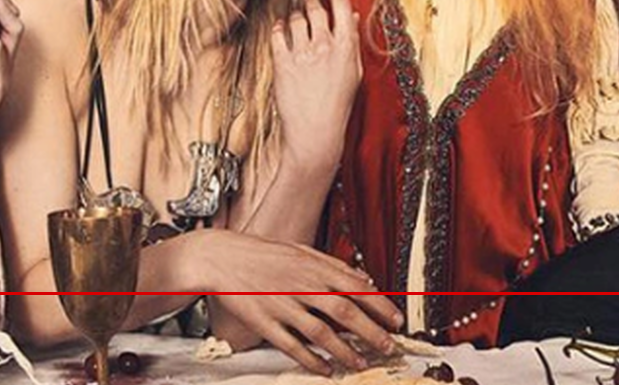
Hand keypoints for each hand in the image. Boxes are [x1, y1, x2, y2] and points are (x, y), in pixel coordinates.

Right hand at [201, 232, 403, 374]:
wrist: (222, 258)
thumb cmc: (264, 254)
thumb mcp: (303, 251)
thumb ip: (334, 265)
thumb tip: (363, 278)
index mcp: (315, 267)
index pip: (357, 288)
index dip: (380, 306)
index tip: (396, 320)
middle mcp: (302, 287)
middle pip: (345, 314)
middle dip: (372, 333)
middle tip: (389, 346)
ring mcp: (284, 307)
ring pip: (322, 335)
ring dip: (345, 352)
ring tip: (361, 363)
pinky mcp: (265, 324)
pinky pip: (292, 347)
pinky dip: (311, 361)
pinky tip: (325, 369)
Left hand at [271, 0, 361, 174]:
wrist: (315, 131)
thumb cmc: (338, 106)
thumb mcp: (354, 73)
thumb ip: (351, 43)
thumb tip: (352, 18)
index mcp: (345, 48)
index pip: (342, 8)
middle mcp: (323, 46)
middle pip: (316, 10)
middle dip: (313, 3)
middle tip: (311, 3)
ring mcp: (301, 54)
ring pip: (295, 20)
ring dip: (296, 16)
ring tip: (296, 19)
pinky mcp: (281, 63)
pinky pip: (277, 35)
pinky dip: (278, 28)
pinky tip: (279, 29)